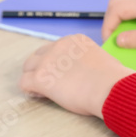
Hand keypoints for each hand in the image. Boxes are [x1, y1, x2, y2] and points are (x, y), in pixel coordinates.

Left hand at [19, 34, 133, 117]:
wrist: (109, 88)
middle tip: (52, 83)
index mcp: (75, 40)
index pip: (55, 48)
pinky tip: (41, 95)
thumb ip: (87, 60)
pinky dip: (30, 90)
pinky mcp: (40, 77)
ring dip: (34, 78)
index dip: (56, 63)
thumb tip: (85, 72)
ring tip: (45, 91)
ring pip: (28, 67)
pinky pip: (24, 82)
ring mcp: (47, 61)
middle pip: (38, 55)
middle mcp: (59, 46)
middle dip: (42, 68)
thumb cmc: (112, 79)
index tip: (63, 74)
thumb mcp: (101, 59)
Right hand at [101, 0, 135, 49]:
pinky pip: (132, 7)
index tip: (112, 45)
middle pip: (115, 3)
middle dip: (110, 22)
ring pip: (122, 4)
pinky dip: (126, 19)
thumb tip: (118, 40)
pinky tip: (134, 33)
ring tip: (123, 39)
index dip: (108, 27)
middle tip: (115, 42)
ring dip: (117, 20)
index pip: (116, 9)